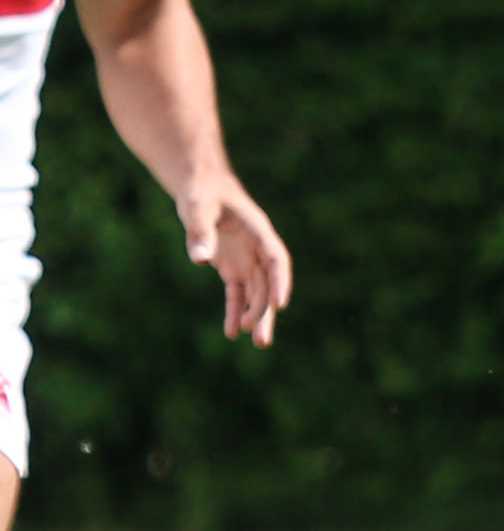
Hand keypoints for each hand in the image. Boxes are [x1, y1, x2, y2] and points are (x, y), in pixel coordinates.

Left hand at [176, 173, 291, 345]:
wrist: (201, 188)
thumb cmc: (202, 193)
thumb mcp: (198, 207)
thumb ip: (200, 232)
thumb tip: (200, 260)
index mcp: (258, 232)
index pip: (276, 260)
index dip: (280, 282)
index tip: (280, 305)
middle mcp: (257, 249)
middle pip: (267, 284)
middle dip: (265, 310)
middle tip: (259, 338)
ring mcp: (246, 259)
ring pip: (256, 293)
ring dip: (256, 315)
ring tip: (256, 342)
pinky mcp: (232, 267)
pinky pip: (237, 293)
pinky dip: (235, 310)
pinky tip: (231, 332)